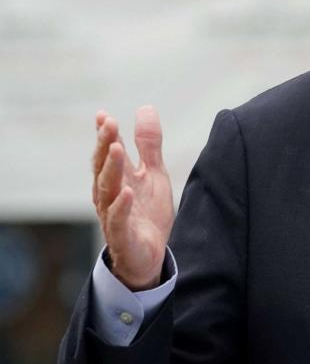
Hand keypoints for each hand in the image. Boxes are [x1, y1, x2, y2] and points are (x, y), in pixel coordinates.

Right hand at [92, 106, 173, 289]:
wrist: (149, 256)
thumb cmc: (146, 211)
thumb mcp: (153, 173)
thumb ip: (148, 144)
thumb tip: (145, 108)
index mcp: (116, 179)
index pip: (108, 153)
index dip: (106, 135)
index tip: (104, 115)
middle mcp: (109, 195)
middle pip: (104, 168)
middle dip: (106, 145)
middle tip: (108, 123)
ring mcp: (114, 215)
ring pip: (108, 191)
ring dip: (111, 169)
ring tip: (117, 149)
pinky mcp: (123, 236)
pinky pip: (118, 221)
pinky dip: (121, 206)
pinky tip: (127, 192)